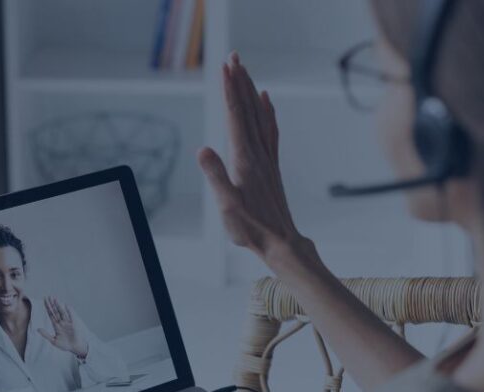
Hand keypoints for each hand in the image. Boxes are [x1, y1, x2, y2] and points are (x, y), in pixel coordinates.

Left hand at [38, 296, 89, 356]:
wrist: (75, 348)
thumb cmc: (65, 345)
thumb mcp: (53, 341)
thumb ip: (46, 334)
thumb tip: (37, 329)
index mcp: (56, 325)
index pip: (51, 314)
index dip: (48, 308)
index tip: (44, 301)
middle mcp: (61, 322)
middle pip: (55, 311)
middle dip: (52, 304)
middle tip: (48, 296)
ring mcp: (67, 323)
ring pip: (62, 312)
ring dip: (58, 306)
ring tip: (55, 299)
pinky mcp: (73, 324)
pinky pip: (71, 316)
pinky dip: (69, 311)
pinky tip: (66, 306)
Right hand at [198, 51, 307, 261]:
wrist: (281, 242)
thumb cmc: (251, 228)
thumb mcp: (227, 206)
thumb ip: (215, 176)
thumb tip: (202, 149)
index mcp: (244, 159)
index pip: (235, 117)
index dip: (229, 90)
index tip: (225, 67)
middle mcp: (258, 153)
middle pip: (248, 109)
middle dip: (240, 81)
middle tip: (234, 56)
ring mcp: (267, 158)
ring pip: (259, 116)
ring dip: (251, 91)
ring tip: (245, 70)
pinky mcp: (271, 166)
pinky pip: (270, 130)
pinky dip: (267, 111)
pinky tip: (266, 101)